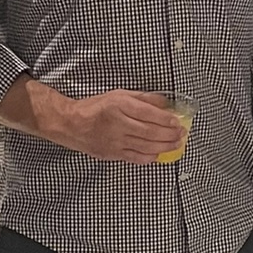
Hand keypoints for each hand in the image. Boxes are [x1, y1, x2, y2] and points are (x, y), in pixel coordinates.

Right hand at [37, 89, 187, 163]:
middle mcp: (118, 123)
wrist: (71, 124)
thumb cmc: (95, 108)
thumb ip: (142, 98)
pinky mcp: (113, 154)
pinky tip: (158, 154)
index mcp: (119, 105)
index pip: (148, 113)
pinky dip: (150, 157)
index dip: (166, 119)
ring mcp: (115, 141)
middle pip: (150, 132)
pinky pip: (135, 158)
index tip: (177, 121)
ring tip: (176, 144)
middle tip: (181, 134)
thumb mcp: (118, 94)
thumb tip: (164, 102)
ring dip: (164, 146)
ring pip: (146, 146)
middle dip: (169, 134)